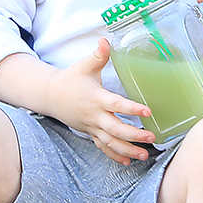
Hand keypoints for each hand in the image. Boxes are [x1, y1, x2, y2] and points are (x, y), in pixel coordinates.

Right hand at [46, 37, 155, 164]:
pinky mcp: (90, 133)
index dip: (132, 109)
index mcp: (96, 98)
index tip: (148, 111)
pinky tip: (128, 162)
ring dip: (127, 150)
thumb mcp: (84, 66)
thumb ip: (98, 55)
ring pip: (110, 142)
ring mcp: (92, 127)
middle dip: (133, 135)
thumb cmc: (71, 79)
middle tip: (151, 137)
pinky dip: (115, 156)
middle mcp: (94, 115)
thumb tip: (106, 40)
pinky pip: (103, 147)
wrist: (51, 96)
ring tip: (144, 154)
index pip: (116, 105)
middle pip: (115, 129)